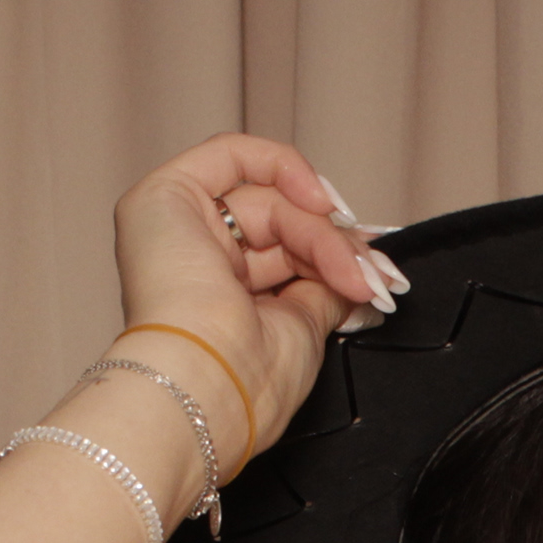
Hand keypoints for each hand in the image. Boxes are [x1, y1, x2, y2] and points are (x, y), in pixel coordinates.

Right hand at [108, 132, 406, 484]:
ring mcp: (174, 229)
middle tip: (374, 276)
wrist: (204, 386)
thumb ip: (323, 292)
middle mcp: (191, 263)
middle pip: (277, 226)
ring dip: (321, 231)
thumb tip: (358, 273)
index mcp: (216, 301)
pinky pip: (232, 156)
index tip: (379, 276)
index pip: (281, 256)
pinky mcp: (162, 198)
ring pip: (267, 200)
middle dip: (334, 246)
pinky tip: (318, 200)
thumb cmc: (243, 382)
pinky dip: (282, 165)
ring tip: (351, 270)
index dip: (333, 256)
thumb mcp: (302, 331)